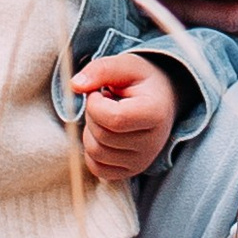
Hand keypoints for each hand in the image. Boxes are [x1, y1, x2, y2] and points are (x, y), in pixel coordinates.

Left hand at [71, 51, 177, 180]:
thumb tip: (75, 85)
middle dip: (92, 114)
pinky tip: (105, 133)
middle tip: (104, 102)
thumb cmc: (141, 82)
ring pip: (95, 153)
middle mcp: (153, 143)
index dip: (95, 103)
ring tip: (107, 116)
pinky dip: (92, 150)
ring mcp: (143, 161)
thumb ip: (100, 70)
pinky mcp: (131, 171)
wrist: (161, 100)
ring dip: (91, 131)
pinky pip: (97, 168)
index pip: (114, 119)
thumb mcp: (125, 65)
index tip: (100, 92)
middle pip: (101, 136)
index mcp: (156, 113)